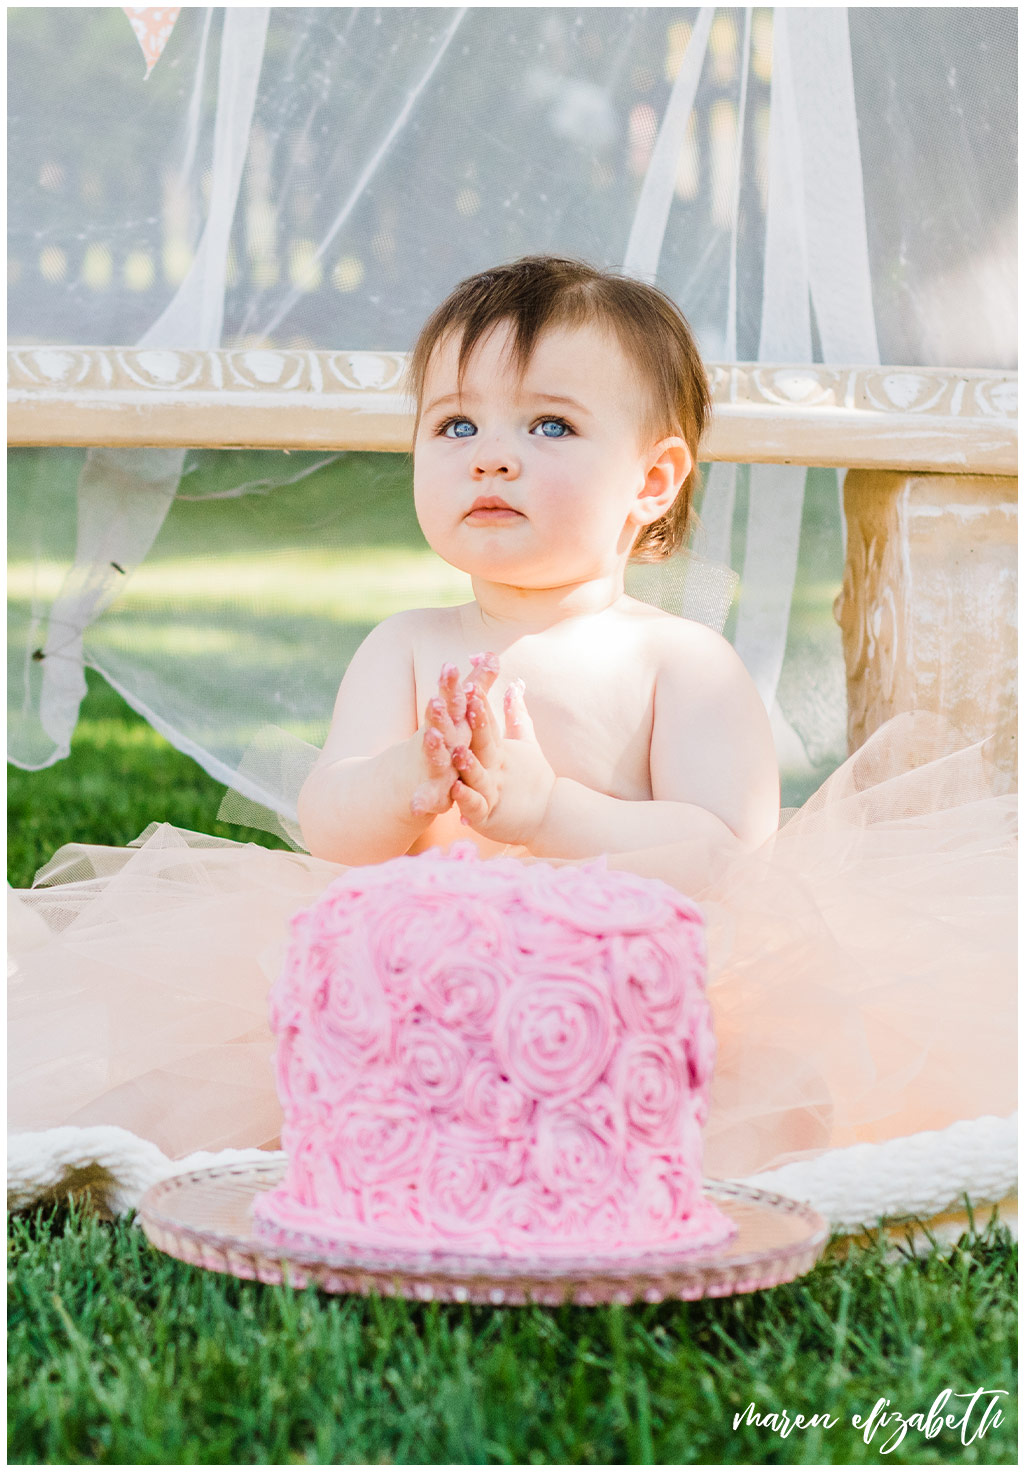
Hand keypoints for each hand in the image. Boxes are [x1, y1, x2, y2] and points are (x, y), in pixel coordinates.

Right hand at [409, 662, 472, 817]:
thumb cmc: (439, 744)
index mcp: (447, 724)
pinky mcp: (427, 795)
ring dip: (431, 748)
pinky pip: (425, 799)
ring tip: (431, 736)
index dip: (450, 685)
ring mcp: (429, 768)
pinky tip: (418, 805)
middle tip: (436, 698)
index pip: (449, 701)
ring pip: (432, 757)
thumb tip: (492, 655)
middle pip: (437, 724)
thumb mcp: (458, 715)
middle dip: (437, 712)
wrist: (401, 784)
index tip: (450, 665)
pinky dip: (420, 802)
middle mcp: (435, 743)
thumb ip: (476, 685)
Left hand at [450, 669, 557, 845]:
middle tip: (468, 704)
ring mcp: (492, 792)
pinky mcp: (486, 816)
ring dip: (469, 764)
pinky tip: (457, 790)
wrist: (548, 816)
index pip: (490, 725)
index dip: (481, 706)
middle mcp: (495, 768)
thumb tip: (514, 685)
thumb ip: (516, 715)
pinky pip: (476, 806)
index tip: (471, 684)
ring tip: (458, 752)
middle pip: (485, 744)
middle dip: (477, 724)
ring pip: (478, 776)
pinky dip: (467, 799)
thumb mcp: (525, 743)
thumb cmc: (531, 778)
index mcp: (500, 750)